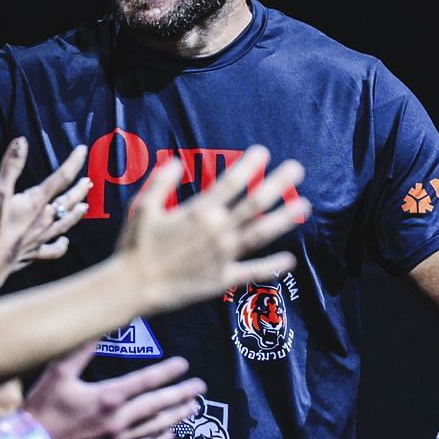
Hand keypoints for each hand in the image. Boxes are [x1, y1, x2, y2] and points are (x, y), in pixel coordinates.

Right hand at [0, 138, 89, 295]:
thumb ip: (11, 166)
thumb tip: (21, 141)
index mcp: (37, 201)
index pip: (61, 177)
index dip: (73, 162)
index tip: (83, 150)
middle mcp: (45, 218)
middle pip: (67, 201)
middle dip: (79, 189)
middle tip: (89, 182)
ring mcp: (41, 236)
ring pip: (65, 223)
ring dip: (76, 214)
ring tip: (85, 207)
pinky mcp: (34, 252)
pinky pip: (52, 249)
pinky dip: (60, 246)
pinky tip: (65, 243)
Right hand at [23, 341, 205, 438]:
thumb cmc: (41, 408)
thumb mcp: (58, 373)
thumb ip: (81, 348)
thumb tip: (99, 325)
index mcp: (107, 397)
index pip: (146, 381)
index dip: (167, 371)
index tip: (183, 364)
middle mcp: (118, 421)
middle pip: (158, 405)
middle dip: (181, 394)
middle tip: (200, 386)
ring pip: (156, 428)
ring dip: (177, 416)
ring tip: (193, 407)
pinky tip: (170, 435)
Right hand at [116, 145, 311, 314]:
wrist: (134, 286)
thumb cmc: (136, 245)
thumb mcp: (144, 207)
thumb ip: (161, 182)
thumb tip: (177, 162)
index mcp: (199, 212)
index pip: (231, 183)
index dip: (249, 165)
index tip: (263, 152)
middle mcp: (218, 231)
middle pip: (255, 203)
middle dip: (278, 184)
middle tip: (297, 169)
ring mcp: (224, 256)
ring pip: (261, 233)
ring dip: (283, 218)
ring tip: (304, 205)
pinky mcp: (223, 278)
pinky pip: (252, 271)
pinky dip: (272, 267)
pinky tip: (289, 260)